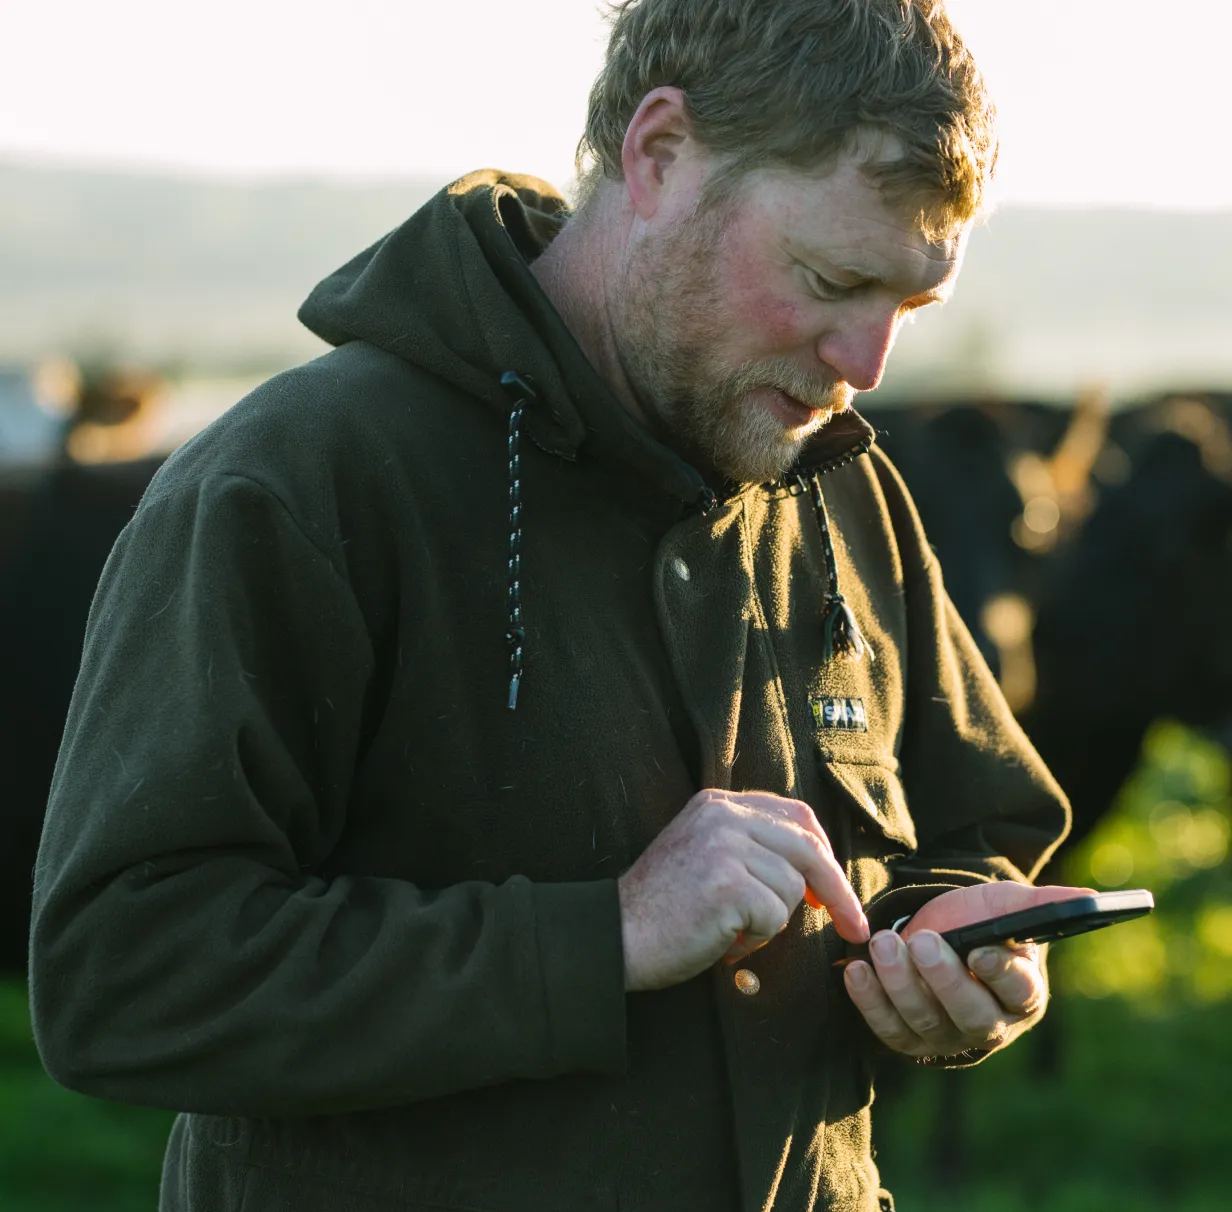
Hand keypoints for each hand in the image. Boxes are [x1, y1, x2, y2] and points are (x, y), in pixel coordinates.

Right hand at [618, 789, 869, 991]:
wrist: (615, 935)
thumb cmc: (662, 909)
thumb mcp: (705, 855)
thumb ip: (749, 847)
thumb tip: (815, 876)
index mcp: (718, 802)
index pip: (796, 815)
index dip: (824, 853)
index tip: (836, 890)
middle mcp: (722, 814)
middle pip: (808, 847)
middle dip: (837, 891)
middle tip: (853, 927)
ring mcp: (724, 845)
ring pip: (792, 888)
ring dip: (772, 921)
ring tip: (732, 931)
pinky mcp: (727, 882)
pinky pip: (775, 916)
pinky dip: (758, 938)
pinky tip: (725, 940)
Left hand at [842, 883, 1092, 1060]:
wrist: (940, 933)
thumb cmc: (982, 921)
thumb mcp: (1011, 905)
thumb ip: (1046, 903)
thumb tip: (1090, 898)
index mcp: (1024, 994)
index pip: (1018, 992)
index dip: (1000, 973)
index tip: (980, 949)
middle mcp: (989, 1024)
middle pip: (970, 1014)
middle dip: (943, 978)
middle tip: (921, 941)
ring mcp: (947, 1035)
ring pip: (925, 1021)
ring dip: (899, 982)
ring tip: (883, 943)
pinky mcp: (908, 1037)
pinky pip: (888, 1028)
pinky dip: (869, 1001)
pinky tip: (856, 970)